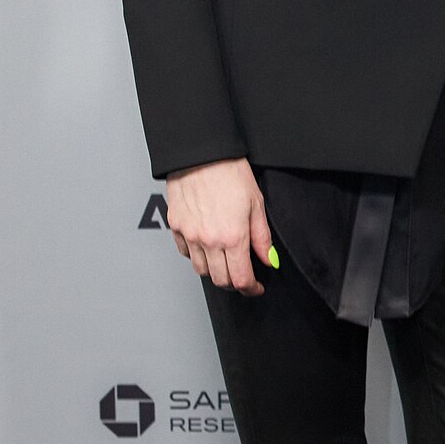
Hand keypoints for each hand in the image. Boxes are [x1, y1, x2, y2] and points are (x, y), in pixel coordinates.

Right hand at [165, 159, 275, 293]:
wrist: (202, 154)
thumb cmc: (230, 172)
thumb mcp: (256, 205)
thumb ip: (261, 237)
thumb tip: (268, 260)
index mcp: (233, 237)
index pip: (241, 279)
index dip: (251, 289)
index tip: (256, 287)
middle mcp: (208, 240)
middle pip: (220, 280)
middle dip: (234, 283)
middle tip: (243, 276)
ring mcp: (189, 235)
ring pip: (201, 270)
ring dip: (215, 271)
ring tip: (225, 260)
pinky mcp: (176, 227)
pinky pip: (185, 253)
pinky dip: (197, 255)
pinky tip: (206, 246)